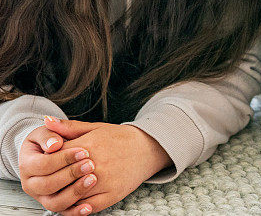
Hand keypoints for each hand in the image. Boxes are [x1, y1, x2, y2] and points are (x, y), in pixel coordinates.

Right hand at [18, 123, 96, 214]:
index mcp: (27, 165)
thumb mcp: (48, 133)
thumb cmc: (52, 141)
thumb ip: (51, 133)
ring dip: (74, 192)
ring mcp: (42, 196)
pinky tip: (89, 206)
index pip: (43, 164)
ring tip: (92, 179)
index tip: (83, 151)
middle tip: (90, 164)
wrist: (53, 153)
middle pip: (47, 185)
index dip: (63, 158)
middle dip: (70, 174)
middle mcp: (31, 184)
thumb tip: (54, 143)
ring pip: (55, 202)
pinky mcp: (54, 203)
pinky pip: (64, 212)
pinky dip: (76, 211)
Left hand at [45, 117, 171, 214]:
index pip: (56, 157)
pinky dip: (78, 207)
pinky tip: (75, 201)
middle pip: (62, 178)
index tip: (46, 162)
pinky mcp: (112, 194)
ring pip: (73, 195)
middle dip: (53, 179)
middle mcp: (96, 165)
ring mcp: (104, 182)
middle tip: (49, 179)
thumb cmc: (120, 138)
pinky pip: (88, 207)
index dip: (47, 161)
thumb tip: (46, 120)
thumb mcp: (95, 128)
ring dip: (64, 194)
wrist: (147, 148)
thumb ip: (69, 128)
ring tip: (60, 190)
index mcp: (89, 146)